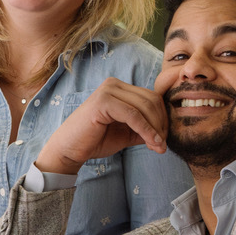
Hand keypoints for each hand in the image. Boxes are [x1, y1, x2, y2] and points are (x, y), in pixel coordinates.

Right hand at [34, 78, 168, 175]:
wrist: (69, 150)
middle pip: (151, 100)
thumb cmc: (95, 140)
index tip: (164, 139)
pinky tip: (152, 142)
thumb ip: (144, 129)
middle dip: (161, 124)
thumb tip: (165, 134)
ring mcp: (108, 90)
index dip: (162, 118)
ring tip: (158, 146)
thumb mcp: (126, 133)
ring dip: (156, 129)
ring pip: (145, 107)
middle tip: (162, 145)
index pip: (151, 97)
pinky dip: (146, 129)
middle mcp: (114, 84)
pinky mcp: (103, 101)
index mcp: (119, 88)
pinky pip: (133, 115)